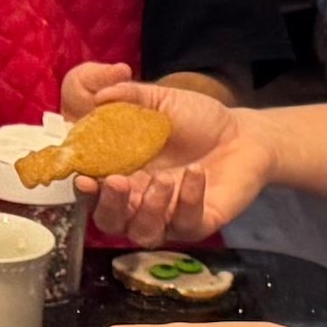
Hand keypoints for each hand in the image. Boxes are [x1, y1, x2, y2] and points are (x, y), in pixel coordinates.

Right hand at [64, 62, 273, 244]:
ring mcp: (170, 216)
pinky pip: (186, 224)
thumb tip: (101, 94)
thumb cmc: (197, 120)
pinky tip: (195, 174)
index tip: (84, 178)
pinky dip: (188, 200)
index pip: (94, 193)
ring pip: (145, 233)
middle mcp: (142, 202)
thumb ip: (131, 96)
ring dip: (148, 210)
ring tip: (164, 179)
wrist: (243, 133)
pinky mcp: (199, 223)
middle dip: (111, 207)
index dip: (85, 191)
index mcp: (125, 176)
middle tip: (119, 182)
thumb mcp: (162, 101)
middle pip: (112, 223)